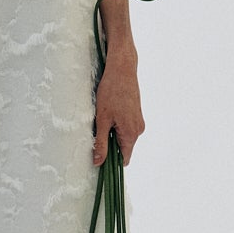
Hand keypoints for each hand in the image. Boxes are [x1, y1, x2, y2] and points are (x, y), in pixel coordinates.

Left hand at [93, 51, 143, 165]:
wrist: (122, 69)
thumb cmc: (111, 92)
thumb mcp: (102, 120)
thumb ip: (101, 143)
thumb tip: (98, 162)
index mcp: (131, 133)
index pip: (123, 159)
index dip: (111, 162)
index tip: (98, 160)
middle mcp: (138, 129)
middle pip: (123, 148)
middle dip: (109, 146)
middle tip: (95, 135)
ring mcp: (138, 121)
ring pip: (123, 137)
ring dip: (111, 134)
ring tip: (101, 121)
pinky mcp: (136, 114)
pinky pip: (125, 127)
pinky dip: (115, 126)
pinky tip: (107, 114)